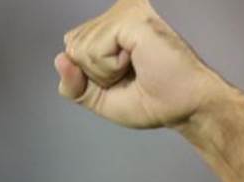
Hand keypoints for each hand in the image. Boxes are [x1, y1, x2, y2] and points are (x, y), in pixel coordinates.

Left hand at [55, 0, 226, 129]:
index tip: (123, 79)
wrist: (184, 107)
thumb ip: (73, 84)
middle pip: (72, 46)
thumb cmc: (153, 100)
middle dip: (95, 74)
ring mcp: (124, 11)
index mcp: (111, 25)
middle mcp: (117, 12)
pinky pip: (92, 51)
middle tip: (131, 75)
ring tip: (136, 69)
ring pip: (79, 49)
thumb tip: (60, 59)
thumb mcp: (99, 98)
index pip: (71, 45)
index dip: (87, 74)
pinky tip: (136, 61)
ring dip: (104, 73)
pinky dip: (109, 69)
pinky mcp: (130, 17)